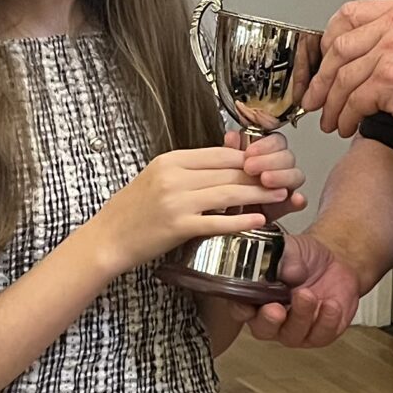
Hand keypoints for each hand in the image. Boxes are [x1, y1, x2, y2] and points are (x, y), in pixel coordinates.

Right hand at [92, 146, 284, 268]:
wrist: (107, 238)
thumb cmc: (133, 211)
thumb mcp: (156, 179)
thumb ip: (187, 171)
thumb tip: (222, 166)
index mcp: (170, 161)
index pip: (219, 154)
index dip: (249, 159)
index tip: (268, 165)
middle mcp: (174, 176)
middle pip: (229, 171)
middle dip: (262, 175)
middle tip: (285, 179)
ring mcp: (176, 201)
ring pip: (228, 192)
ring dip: (259, 194)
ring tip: (281, 196)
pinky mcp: (178, 226)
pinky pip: (217, 221)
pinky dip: (241, 219)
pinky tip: (259, 220)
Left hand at [235, 129, 307, 222]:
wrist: (226, 215)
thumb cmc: (229, 189)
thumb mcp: (225, 169)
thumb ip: (230, 152)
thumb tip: (232, 136)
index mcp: (267, 154)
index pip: (277, 141)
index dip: (265, 144)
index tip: (249, 152)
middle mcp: (279, 168)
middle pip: (288, 157)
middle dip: (269, 161)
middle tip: (250, 168)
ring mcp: (286, 187)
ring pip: (296, 176)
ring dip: (281, 176)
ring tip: (265, 180)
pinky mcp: (287, 206)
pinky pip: (298, 202)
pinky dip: (298, 200)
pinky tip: (295, 199)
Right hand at [247, 229, 367, 348]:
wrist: (335, 263)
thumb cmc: (305, 258)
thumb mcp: (292, 249)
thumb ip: (285, 258)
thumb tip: (285, 272)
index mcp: (255, 297)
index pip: (240, 309)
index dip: (241, 310)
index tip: (247, 306)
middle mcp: (271, 318)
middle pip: (263, 329)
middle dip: (269, 321)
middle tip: (275, 309)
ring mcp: (295, 329)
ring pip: (292, 335)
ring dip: (300, 316)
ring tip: (307, 295)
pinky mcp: (320, 334)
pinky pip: (321, 335)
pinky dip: (326, 321)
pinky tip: (331, 304)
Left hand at [301, 0, 392, 149]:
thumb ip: (388, 40)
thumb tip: (346, 58)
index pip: (348, 15)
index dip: (328, 41)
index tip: (323, 63)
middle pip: (339, 47)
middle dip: (322, 79)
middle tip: (316, 98)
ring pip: (344, 77)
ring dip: (332, 104)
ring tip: (332, 119)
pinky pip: (355, 100)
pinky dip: (346, 117)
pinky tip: (348, 125)